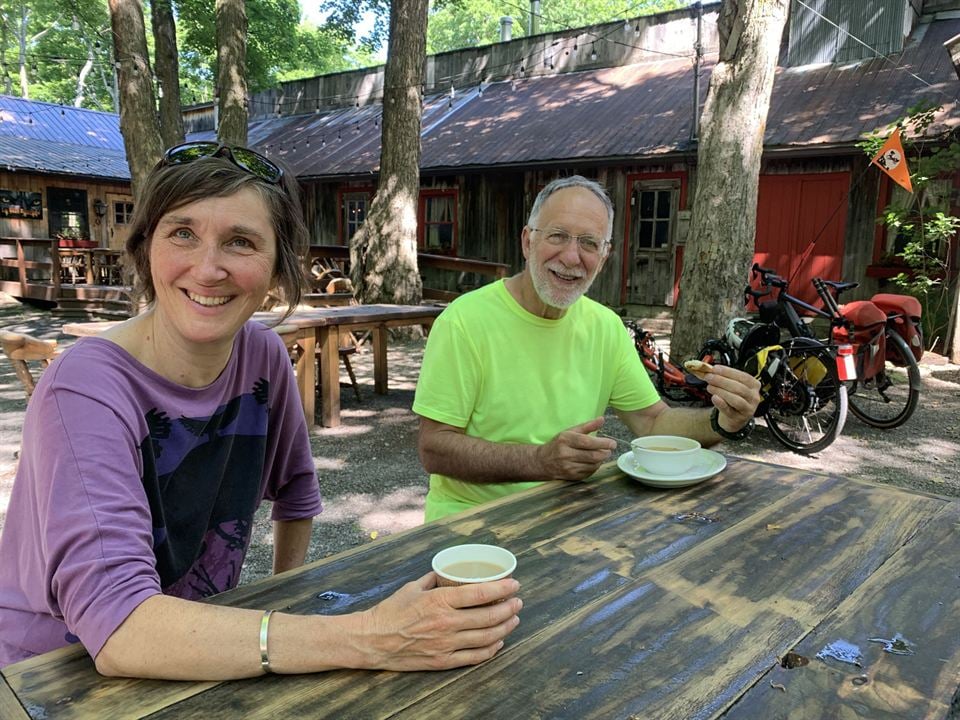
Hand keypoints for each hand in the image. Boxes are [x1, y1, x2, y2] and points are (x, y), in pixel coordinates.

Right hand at [357, 573, 521, 670]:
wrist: (372, 640)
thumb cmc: (391, 611)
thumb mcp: (413, 587)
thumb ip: (435, 578)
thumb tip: (451, 570)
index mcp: (439, 600)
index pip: (480, 593)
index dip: (502, 589)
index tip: (514, 584)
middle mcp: (446, 623)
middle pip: (489, 616)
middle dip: (509, 608)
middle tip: (518, 602)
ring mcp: (446, 644)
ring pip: (486, 637)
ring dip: (505, 628)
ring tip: (514, 619)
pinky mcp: (443, 661)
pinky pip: (474, 657)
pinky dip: (491, 649)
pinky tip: (498, 642)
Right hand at [535, 417, 616, 480]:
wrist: (542, 462)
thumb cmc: (558, 444)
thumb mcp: (569, 432)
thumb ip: (587, 426)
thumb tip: (602, 419)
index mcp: (566, 440)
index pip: (587, 442)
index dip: (602, 443)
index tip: (612, 443)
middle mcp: (566, 454)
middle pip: (592, 456)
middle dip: (605, 453)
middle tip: (609, 449)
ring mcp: (569, 467)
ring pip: (593, 465)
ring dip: (601, 460)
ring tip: (601, 454)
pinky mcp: (572, 477)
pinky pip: (589, 472)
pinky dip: (595, 467)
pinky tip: (593, 462)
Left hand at [704, 365, 761, 431]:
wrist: (734, 416)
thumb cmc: (733, 397)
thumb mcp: (732, 385)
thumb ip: (724, 377)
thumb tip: (710, 369)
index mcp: (754, 385)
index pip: (743, 376)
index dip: (728, 372)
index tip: (716, 368)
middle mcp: (753, 397)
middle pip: (739, 387)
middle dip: (721, 381)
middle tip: (709, 377)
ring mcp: (748, 409)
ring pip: (735, 399)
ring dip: (720, 391)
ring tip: (709, 387)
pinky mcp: (738, 418)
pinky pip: (729, 410)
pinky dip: (721, 403)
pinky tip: (714, 398)